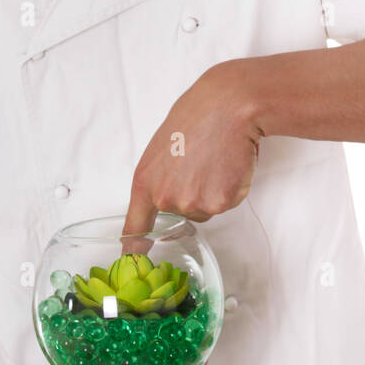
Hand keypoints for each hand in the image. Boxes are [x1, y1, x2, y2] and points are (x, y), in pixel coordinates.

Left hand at [122, 62, 260, 238]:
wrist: (229, 105)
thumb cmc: (198, 115)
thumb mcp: (163, 146)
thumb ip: (160, 176)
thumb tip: (169, 187)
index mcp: (145, 182)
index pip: (135, 225)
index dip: (134, 246)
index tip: (132, 259)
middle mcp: (165, 197)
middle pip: (181, 213)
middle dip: (193, 193)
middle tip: (201, 162)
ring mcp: (193, 202)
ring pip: (206, 209)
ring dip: (214, 190)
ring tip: (216, 159)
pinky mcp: (220, 201)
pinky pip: (227, 203)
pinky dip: (232, 187)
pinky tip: (229, 163)